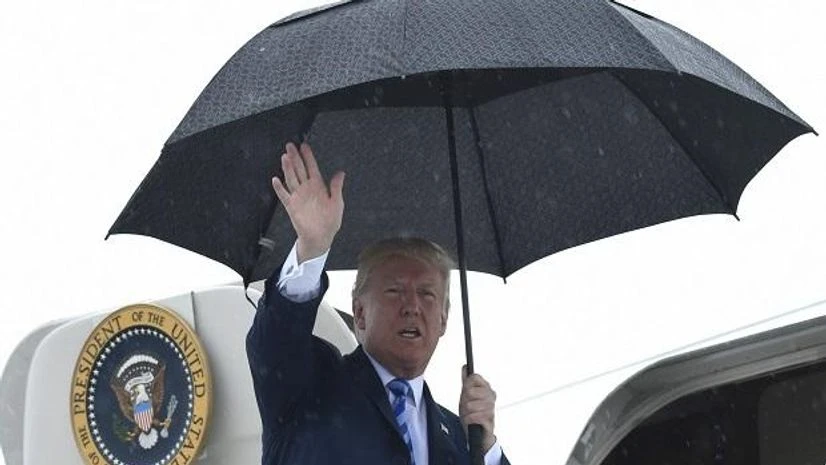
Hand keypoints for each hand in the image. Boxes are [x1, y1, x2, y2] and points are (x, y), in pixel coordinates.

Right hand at [272, 142, 344, 262]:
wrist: (321, 237)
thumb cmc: (330, 221)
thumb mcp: (337, 203)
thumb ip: (336, 188)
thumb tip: (340, 173)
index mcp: (318, 187)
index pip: (312, 168)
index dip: (308, 157)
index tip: (304, 146)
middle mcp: (307, 189)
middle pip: (299, 170)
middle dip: (295, 158)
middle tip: (290, 145)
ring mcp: (298, 197)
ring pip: (291, 179)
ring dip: (287, 168)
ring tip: (284, 157)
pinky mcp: (292, 206)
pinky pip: (284, 196)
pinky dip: (279, 188)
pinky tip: (276, 180)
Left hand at [459, 365, 496, 452]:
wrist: (478, 433)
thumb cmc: (473, 412)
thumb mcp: (467, 396)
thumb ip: (466, 382)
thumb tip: (465, 366)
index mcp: (487, 388)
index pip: (474, 377)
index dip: (466, 384)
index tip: (465, 391)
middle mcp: (491, 396)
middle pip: (470, 391)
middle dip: (464, 400)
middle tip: (466, 406)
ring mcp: (492, 408)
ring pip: (470, 405)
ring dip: (466, 412)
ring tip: (469, 414)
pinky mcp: (490, 421)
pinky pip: (474, 416)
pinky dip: (469, 419)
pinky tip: (470, 420)